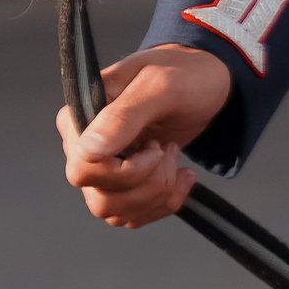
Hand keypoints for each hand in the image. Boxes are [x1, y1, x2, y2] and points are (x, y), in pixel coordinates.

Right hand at [57, 43, 230, 226]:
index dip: (123, 170)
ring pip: (114, 211)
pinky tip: (180, 176)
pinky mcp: (123, 183)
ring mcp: (102, 166)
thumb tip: (87, 151)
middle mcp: (84, 143)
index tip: (154, 146)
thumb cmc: (184, 73)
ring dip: (156, 194)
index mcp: (81, 115)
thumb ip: (123, 117)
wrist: (207, 81)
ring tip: (175, 160)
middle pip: (98, 196)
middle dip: (146, 184)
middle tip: (168, 150)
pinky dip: (163, 203)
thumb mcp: (160, 87)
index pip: (81, 167)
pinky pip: (131, 215)